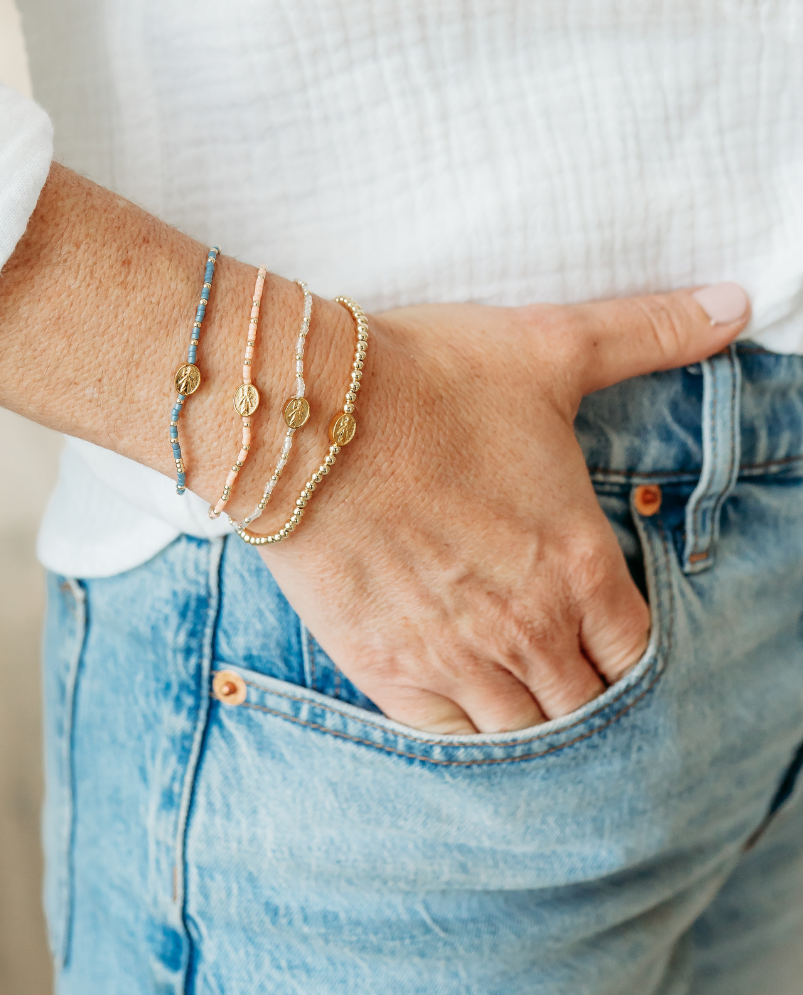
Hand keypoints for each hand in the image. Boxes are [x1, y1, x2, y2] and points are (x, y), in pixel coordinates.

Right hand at [258, 284, 749, 733]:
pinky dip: (464, 733)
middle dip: (586, 693)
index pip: (637, 653)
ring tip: (520, 692)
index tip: (611, 635)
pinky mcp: (384, 668)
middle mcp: (528, 626)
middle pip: (584, 706)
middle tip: (566, 667)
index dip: (632, 653)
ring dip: (530, 717)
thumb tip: (733, 303)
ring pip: (521, 733)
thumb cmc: (431, 376)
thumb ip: (648, 333)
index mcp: (579, 562)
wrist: (307, 411)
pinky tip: (460, 704)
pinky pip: (447, 737)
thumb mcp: (550, 346)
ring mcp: (455, 656)